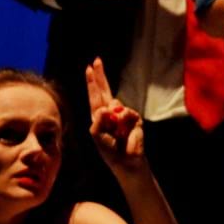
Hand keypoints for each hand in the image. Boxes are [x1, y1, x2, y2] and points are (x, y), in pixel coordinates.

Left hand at [86, 58, 145, 172]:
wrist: (126, 162)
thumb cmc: (109, 150)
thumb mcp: (97, 136)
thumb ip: (98, 121)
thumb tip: (106, 108)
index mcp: (99, 116)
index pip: (95, 95)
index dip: (93, 82)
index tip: (89, 68)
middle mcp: (110, 112)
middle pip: (105, 90)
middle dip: (100, 76)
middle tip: (97, 61)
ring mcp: (123, 114)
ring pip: (116, 104)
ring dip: (114, 118)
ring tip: (116, 133)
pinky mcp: (135, 119)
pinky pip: (127, 113)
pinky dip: (124, 121)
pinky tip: (125, 131)